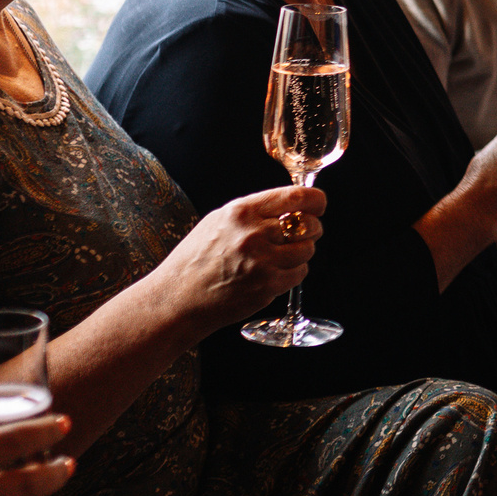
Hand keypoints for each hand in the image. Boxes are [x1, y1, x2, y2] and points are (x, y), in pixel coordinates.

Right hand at [152, 186, 322, 335]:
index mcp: (241, 212)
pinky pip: (299, 273)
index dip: (316, 201)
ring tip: (280, 256)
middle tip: (302, 234)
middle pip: (308, 225)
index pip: (296, 197)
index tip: (319, 204)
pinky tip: (273, 273)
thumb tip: (291, 205)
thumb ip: (255, 212)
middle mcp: (253, 234)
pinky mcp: (267, 286)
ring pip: (307, 250)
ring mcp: (262, 261)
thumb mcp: (219, 221)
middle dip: (311, 229)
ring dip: (301, 253)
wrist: (177, 298)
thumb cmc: (195, 260)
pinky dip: (293, 273)